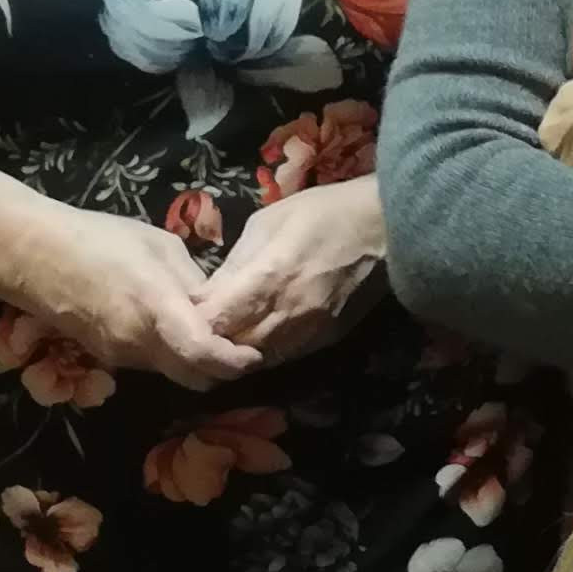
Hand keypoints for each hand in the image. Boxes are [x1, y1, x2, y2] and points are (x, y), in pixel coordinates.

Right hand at [32, 211, 264, 387]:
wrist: (34, 256)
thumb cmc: (99, 238)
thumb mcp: (160, 245)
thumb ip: (192, 281)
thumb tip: (211, 305)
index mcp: (158, 308)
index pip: (203, 354)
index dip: (233, 362)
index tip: (253, 355)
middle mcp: (141, 342)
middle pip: (194, 377)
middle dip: (220, 369)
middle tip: (236, 346)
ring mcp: (121, 356)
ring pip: (172, 373)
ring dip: (191, 361)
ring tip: (201, 331)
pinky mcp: (106, 359)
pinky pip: (148, 364)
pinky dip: (166, 354)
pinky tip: (165, 327)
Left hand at [197, 178, 385, 365]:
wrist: (386, 228)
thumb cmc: (323, 213)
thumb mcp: (266, 223)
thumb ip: (234, 264)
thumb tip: (205, 295)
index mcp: (267, 279)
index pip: (214, 320)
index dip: (193, 320)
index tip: (186, 309)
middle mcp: (286, 314)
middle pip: (232, 347)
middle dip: (213, 338)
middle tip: (202, 323)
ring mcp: (308, 332)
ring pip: (257, 358)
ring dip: (238, 348)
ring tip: (229, 330)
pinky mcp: (325, 340)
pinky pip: (284, 356)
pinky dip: (265, 349)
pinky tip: (261, 333)